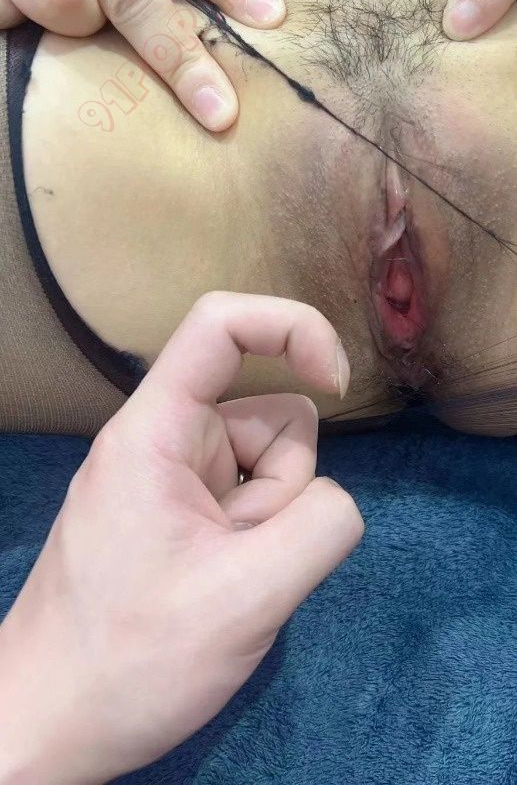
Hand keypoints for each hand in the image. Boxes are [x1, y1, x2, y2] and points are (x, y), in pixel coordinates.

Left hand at [0, 292, 362, 784]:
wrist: (50, 725)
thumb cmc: (130, 660)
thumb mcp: (245, 599)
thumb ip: (319, 529)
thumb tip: (334, 500)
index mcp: (155, 430)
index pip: (220, 324)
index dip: (292, 327)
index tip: (336, 382)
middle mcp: (163, 439)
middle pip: (270, 417)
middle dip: (283, 488)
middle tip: (241, 562)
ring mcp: (172, 479)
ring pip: (268, 466)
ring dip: (271, 523)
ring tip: (226, 583)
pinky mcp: (179, 515)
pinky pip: (250, 504)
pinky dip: (256, 542)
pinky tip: (222, 590)